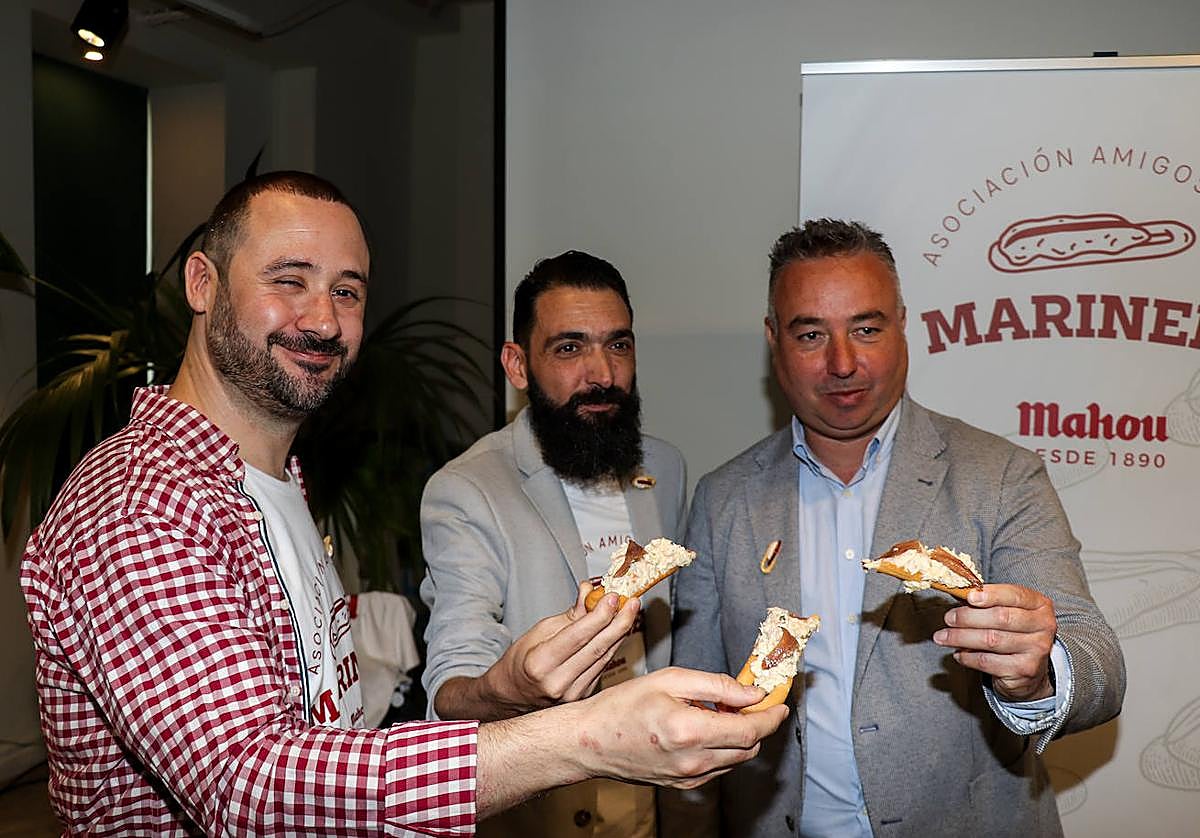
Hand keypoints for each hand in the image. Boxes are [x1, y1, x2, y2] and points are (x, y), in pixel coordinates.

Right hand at [480, 581, 639, 715]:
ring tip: (630, 612)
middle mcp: (557, 683)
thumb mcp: (538, 632)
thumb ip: (569, 615)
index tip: (613, 597)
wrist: (512, 695)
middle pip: (597, 648)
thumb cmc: (521, 661)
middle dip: (619, 622)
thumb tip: (590, 593)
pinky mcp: (583, 698)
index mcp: (540, 664)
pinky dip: (612, 647)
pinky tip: (618, 632)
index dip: (599, 615)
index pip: (577, 636)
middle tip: (632, 602)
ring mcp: (572, 694)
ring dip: (620, 633)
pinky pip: (602, 667)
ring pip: (604, 658)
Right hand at [570, 667, 787, 788]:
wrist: (590, 741)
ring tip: (718, 711)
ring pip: (735, 759)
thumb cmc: (623, 705)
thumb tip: (752, 692)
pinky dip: (721, 748)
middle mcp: (694, 761)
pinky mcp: (682, 784)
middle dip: (757, 724)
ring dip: (739, 736)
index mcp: (691, 731)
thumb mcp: (669, 679)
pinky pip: (717, 768)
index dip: (771, 716)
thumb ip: (716, 685)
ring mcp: (688, 777)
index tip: (780, 703)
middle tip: (746, 700)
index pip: (750, 730)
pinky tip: (703, 728)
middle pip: (748, 748)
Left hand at [934, 583, 1056, 700]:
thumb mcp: (1008, 612)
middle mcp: (1043, 626)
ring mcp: (1036, 650)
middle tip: (948, 618)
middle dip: (968, 617)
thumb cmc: (1012, 633)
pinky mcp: (1024, 670)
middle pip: (1001, 618)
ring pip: (991, 640)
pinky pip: (988, 661)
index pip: (1015, 595)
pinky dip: (968, 657)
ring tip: (943, 637)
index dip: (990, 595)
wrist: (1028, 670)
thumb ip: (987, 602)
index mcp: (1040, 605)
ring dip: (961, 637)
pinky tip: (958, 654)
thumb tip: (957, 594)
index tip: (968, 596)